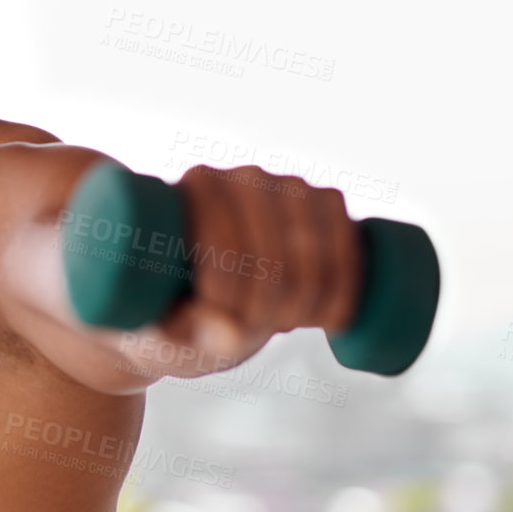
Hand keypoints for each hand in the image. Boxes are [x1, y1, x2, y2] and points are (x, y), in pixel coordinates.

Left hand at [154, 164, 362, 369]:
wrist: (206, 291)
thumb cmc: (168, 313)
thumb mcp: (164, 332)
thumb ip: (185, 334)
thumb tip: (229, 330)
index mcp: (191, 192)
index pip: (225, 248)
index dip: (231, 301)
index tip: (224, 329)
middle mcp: (241, 177)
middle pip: (271, 256)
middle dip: (267, 310)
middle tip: (253, 330)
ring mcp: (288, 186)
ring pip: (314, 254)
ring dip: (307, 304)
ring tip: (280, 322)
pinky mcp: (324, 204)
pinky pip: (349, 242)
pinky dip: (344, 289)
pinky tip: (324, 315)